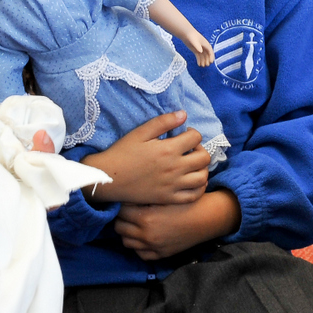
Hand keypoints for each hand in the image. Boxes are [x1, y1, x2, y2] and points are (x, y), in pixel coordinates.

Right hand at [82, 111, 209, 204]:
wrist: (108, 178)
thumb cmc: (122, 153)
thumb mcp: (140, 132)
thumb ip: (163, 122)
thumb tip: (184, 114)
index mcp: (168, 149)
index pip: (196, 137)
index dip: (192, 133)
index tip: (183, 135)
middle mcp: (175, 168)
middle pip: (204, 158)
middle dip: (200, 150)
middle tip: (189, 149)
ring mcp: (173, 185)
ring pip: (203, 177)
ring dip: (201, 169)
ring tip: (191, 165)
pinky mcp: (169, 198)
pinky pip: (193, 195)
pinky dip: (198, 188)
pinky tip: (191, 181)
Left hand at [115, 190, 238, 259]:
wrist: (206, 219)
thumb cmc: (187, 203)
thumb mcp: (165, 195)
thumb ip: (144, 196)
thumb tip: (127, 194)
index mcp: (146, 218)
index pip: (120, 211)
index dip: (122, 204)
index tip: (127, 199)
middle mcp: (147, 235)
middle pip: (120, 227)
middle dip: (122, 218)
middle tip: (128, 211)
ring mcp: (153, 247)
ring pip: (126, 242)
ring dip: (127, 232)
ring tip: (134, 223)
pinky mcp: (161, 254)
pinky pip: (141, 254)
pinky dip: (139, 246)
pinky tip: (144, 236)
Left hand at [185, 30, 214, 66]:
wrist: (186, 33)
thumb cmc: (191, 36)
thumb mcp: (194, 41)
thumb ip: (197, 46)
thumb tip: (201, 51)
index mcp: (206, 44)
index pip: (210, 51)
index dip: (211, 57)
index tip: (211, 62)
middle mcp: (204, 47)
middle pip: (207, 55)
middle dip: (207, 60)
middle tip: (206, 65)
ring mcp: (200, 49)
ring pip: (203, 56)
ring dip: (203, 61)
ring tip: (202, 66)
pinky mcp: (196, 50)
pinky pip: (199, 56)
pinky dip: (199, 60)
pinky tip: (199, 64)